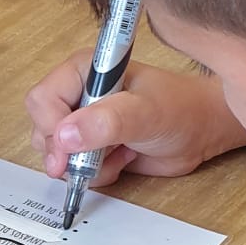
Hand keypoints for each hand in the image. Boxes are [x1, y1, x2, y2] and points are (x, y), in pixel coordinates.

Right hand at [26, 54, 245, 188]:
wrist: (203, 132)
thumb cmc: (180, 110)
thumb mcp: (144, 113)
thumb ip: (105, 122)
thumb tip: (63, 137)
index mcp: (84, 71)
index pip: (42, 100)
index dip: (52, 127)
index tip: (71, 149)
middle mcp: (79, 94)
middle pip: (43, 129)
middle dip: (66, 152)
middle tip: (94, 159)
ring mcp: (84, 121)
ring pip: (56, 153)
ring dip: (83, 166)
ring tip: (117, 156)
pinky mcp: (93, 145)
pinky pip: (74, 168)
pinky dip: (95, 173)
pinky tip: (122, 161)